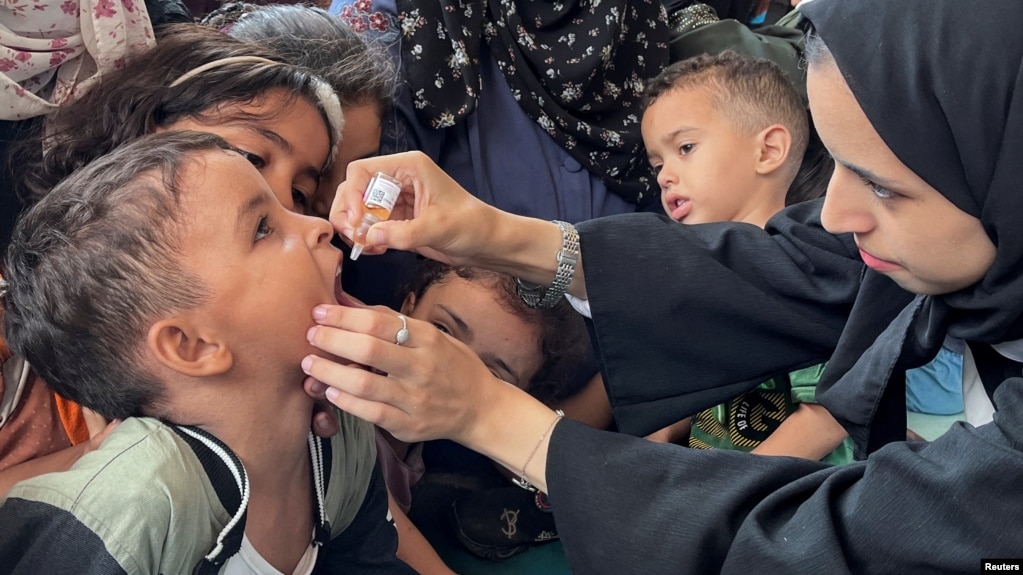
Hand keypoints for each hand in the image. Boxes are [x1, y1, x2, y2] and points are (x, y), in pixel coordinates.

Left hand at [301, 304, 500, 444]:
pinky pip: (372, 414)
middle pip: (369, 350)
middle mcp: (422, 367)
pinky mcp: (410, 425)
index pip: (379, 322)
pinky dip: (347, 402)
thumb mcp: (430, 335)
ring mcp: (416, 399)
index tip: (320, 312)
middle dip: (332, 340)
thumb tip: (347, 302)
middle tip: (310, 335)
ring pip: (365, 385)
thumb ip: (390, 320)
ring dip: (331, 372)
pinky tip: (330, 391)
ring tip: (310, 364)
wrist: (481, 407)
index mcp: (427, 339)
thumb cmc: (451, 365)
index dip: (343, 316)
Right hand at [329, 151, 497, 263]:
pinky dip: (366, 238)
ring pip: (358, 208)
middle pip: (354, 189)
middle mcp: (398, 179)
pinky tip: (375, 250)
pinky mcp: (397, 220)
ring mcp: (396, 200)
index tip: (358, 220)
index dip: (353, 194)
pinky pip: (370, 226)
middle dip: (348, 212)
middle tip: (354, 237)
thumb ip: (402, 233)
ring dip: (355, 227)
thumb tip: (368, 237)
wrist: (487, 243)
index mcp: (409, 167)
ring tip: (365, 246)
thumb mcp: (437, 228)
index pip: (362, 171)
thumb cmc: (471, 226)